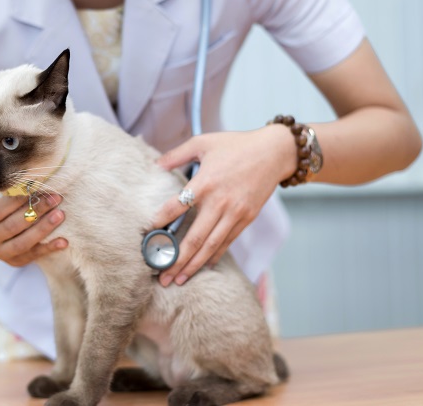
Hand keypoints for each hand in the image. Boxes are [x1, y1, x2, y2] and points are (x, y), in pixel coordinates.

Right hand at [0, 191, 67, 266]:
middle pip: (13, 225)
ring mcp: (0, 253)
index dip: (17, 200)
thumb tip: (18, 170)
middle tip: (56, 198)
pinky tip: (64, 241)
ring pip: (23, 242)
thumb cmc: (1, 208)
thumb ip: (4, 187)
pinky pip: (34, 256)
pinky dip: (49, 248)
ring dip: (43, 228)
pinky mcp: (15, 262)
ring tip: (60, 215)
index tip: (37, 187)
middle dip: (36, 210)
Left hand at [152, 125, 295, 286]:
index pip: (177, 206)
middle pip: (194, 238)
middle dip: (176, 259)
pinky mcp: (246, 219)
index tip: (147, 232)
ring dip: (193, 265)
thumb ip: (177, 154)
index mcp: (205, 182)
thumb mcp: (204, 142)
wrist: (274, 152)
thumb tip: (155, 163)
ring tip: (178, 279)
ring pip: (210, 246)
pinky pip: (227, 242)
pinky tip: (201, 267)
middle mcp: (220, 202)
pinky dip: (213, 256)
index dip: (160, 220)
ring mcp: (235, 213)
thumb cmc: (236, 145)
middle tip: (161, 276)